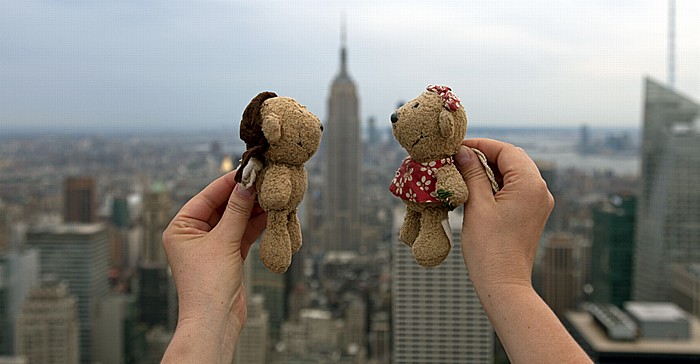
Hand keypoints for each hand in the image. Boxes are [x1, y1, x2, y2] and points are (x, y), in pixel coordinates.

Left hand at [161, 171, 266, 362]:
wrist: (215, 321)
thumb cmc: (207, 285)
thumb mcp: (224, 241)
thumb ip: (237, 211)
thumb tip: (247, 185)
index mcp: (181, 227)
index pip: (207, 196)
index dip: (229, 183)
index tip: (249, 169)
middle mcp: (194, 234)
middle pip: (223, 206)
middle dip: (244, 195)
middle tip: (265, 180)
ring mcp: (212, 246)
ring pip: (235, 219)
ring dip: (253, 209)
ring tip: (271, 194)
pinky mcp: (228, 256)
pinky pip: (243, 233)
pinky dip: (256, 224)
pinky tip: (271, 213)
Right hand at [455, 139, 590, 363]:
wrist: (503, 283)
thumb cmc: (489, 247)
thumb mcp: (476, 205)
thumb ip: (472, 174)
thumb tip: (463, 152)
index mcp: (530, 184)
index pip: (506, 150)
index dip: (480, 145)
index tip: (458, 147)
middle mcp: (540, 190)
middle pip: (513, 159)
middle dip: (485, 155)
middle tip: (458, 158)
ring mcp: (539, 203)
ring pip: (514, 173)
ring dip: (490, 170)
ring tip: (464, 173)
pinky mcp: (532, 214)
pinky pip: (516, 189)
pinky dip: (497, 184)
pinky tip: (477, 189)